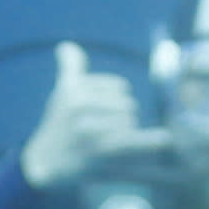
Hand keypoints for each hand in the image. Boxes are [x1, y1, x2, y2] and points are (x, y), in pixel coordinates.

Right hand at [19, 46, 152, 186]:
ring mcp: (89, 129)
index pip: (120, 87)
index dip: (117, 101)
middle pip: (127, 105)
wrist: (43, 163)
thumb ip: (70, 67)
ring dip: (125, 135)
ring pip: (130, 123)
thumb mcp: (62, 93)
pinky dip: (149, 141)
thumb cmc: (57, 124)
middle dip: (122, 119)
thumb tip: (67, 45)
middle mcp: (80, 106)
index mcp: (74, 89)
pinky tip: (165, 138)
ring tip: (104, 145)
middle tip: (101, 134)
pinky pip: (130, 141)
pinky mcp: (98, 153)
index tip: (100, 114)